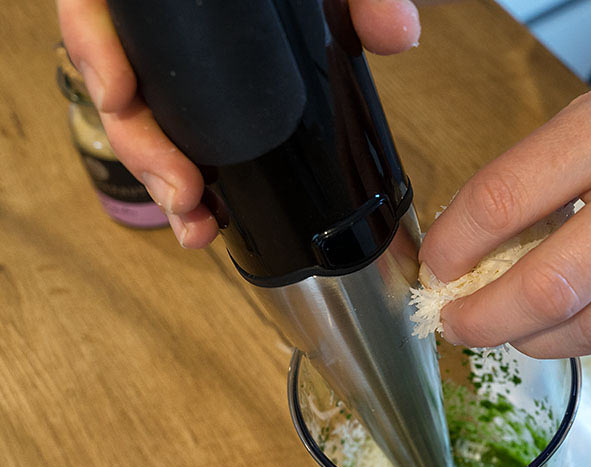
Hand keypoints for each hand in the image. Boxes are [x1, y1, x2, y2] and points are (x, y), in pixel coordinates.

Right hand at [57, 0, 420, 247]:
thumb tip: (394, 31)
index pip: (98, 4)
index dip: (94, 46)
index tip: (119, 95)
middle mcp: (166, 20)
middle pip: (116, 76)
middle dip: (140, 146)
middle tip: (180, 190)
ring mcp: (181, 62)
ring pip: (141, 119)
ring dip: (160, 175)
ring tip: (195, 218)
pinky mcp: (206, 95)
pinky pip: (179, 136)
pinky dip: (191, 178)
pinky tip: (210, 214)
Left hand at [419, 8, 590, 357]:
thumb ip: (553, 170)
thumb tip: (485, 241)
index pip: (509, 198)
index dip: (455, 245)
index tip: (435, 266)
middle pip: (552, 286)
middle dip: (484, 321)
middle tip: (454, 325)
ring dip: (535, 342)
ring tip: (508, 331)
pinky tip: (575, 316)